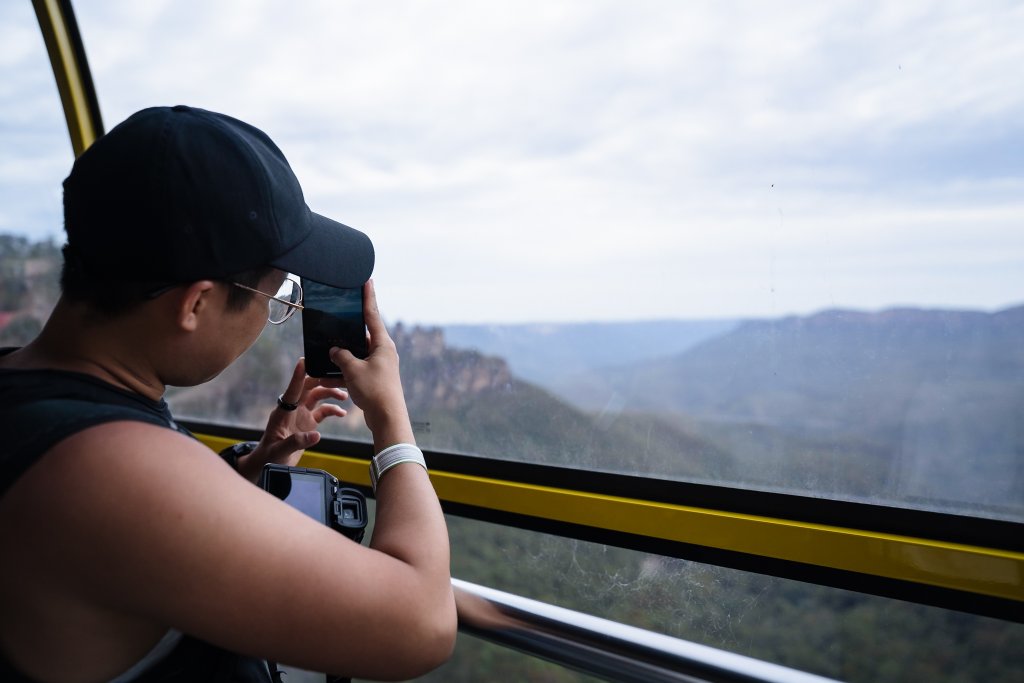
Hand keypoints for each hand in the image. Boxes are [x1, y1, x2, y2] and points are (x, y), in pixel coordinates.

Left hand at [237, 358, 347, 481]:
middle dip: (322, 381)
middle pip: (308, 388)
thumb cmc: (269, 456)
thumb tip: (316, 435)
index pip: (292, 391)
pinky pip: (323, 411)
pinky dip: (333, 410)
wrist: (268, 463)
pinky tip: (342, 413)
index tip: (304, 361)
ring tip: (344, 396)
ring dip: (330, 393)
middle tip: (337, 378)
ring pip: (317, 396)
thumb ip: (296, 442)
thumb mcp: (279, 451)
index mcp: (283, 412)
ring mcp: (301, 414)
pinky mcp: (308, 422)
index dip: (298, 376)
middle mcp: (293, 409)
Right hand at [329, 280, 414, 448]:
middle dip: (350, 327)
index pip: (372, 314)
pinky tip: (329, 372)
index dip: (368, 296)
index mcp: (383, 343)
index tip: (367, 280)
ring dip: (344, 352)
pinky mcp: (375, 377)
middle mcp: (383, 351)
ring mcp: (380, 364)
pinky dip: (345, 368)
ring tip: (328, 346)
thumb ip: (341, 356)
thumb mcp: (353, 370)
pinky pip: (357, 367)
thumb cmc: (375, 391)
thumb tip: (335, 350)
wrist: (387, 417)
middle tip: (339, 313)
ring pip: (358, 352)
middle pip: (364, 333)